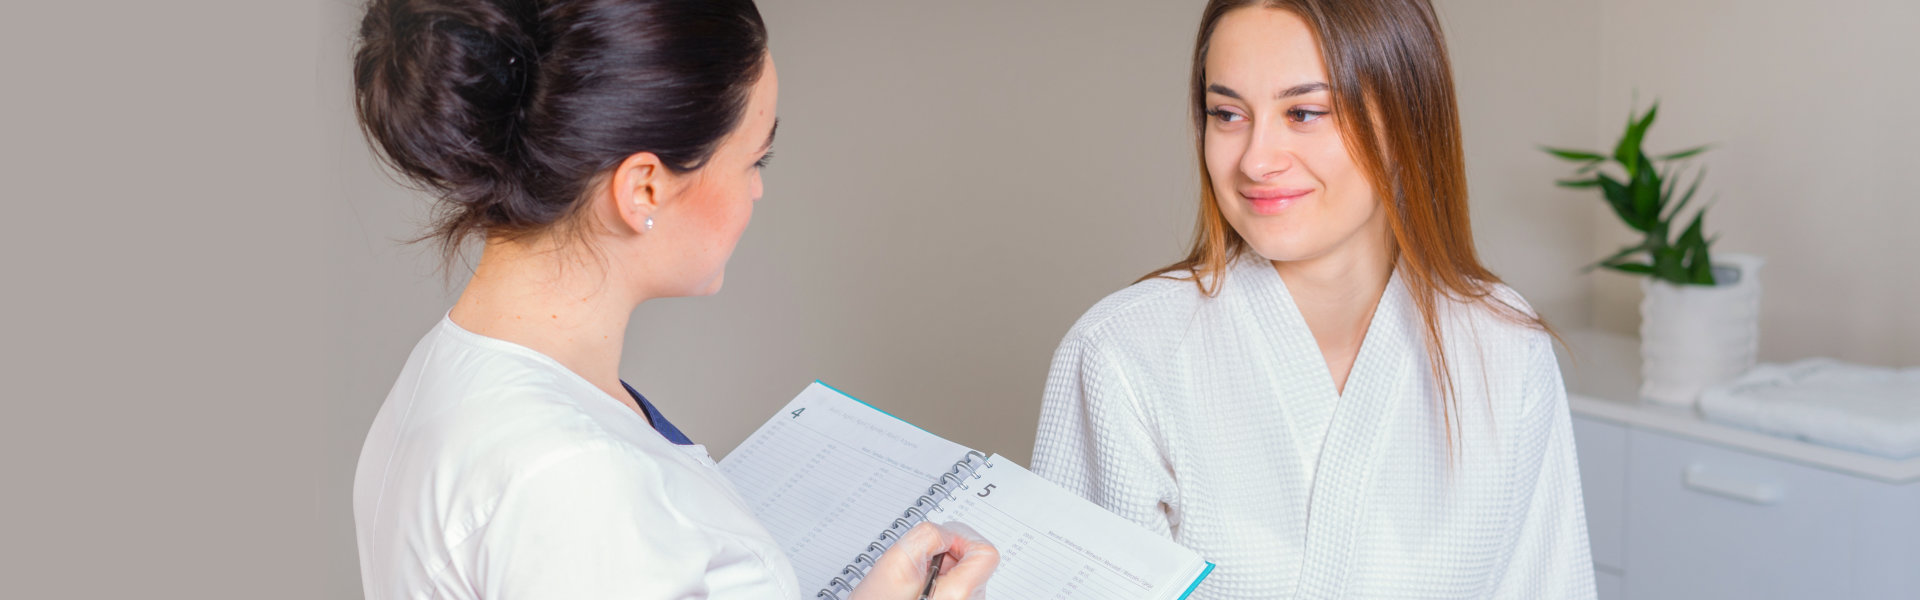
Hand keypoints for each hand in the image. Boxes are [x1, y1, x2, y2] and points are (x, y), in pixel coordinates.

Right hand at [849, 521, 998, 599]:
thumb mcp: (897, 562)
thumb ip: (928, 536)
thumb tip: (947, 532)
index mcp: (959, 593)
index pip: (985, 553)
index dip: (963, 538)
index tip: (941, 543)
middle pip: (974, 560)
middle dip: (947, 551)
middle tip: (921, 563)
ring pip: (963, 570)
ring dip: (940, 564)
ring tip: (917, 577)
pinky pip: (954, 582)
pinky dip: (938, 577)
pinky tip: (919, 586)